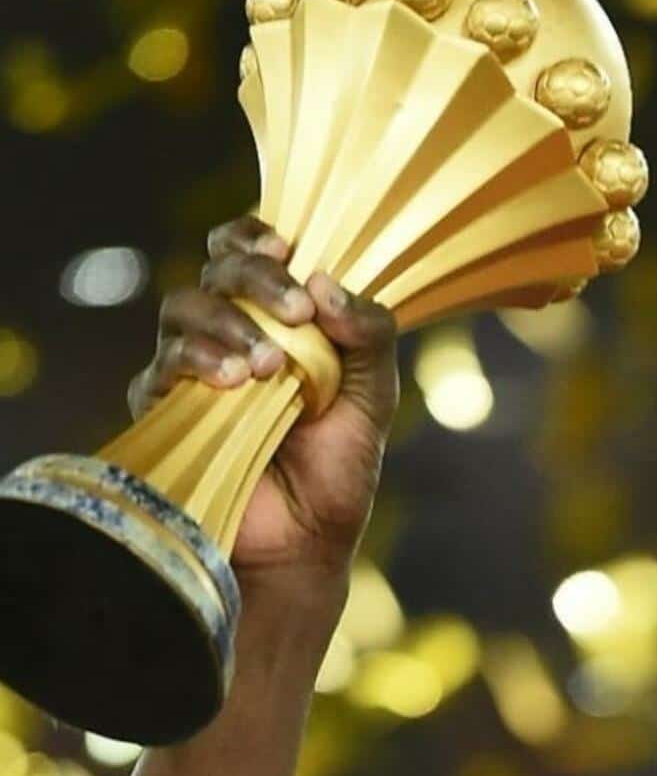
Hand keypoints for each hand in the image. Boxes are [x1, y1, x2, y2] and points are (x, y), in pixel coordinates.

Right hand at [127, 215, 399, 587]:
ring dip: (227, 323)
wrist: (310, 541)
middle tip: (296, 312)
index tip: (287, 245)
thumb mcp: (377, 392)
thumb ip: (369, 333)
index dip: (256, 234)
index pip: (249, 249)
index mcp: (279, 317)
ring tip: (269, 365)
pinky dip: (197, 362)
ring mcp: (194, 369)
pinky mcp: (165, 411)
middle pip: (217, 269)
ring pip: (183, 307)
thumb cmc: (341, 462)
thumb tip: (324, 282)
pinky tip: (233, 382)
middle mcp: (231, 331)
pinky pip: (161, 367)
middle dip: (256, 278)